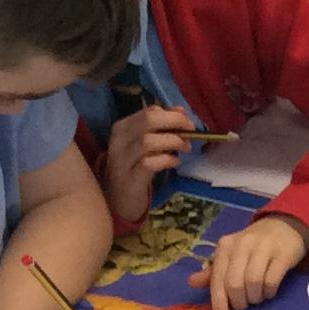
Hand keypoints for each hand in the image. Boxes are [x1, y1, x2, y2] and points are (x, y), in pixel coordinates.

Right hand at [104, 106, 198, 228]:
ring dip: (173, 141)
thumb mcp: (144, 145)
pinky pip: (149, 163)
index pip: (148, 112)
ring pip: (148, 141)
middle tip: (191, 131)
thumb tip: (181, 111)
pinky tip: (175, 162)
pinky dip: (166, 160)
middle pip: (148, 120)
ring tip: (185, 148)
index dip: (172, 114)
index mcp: (122, 127)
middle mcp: (119, 140)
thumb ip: (160, 126)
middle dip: (175, 122)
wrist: (117, 199)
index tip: (187, 123)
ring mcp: (122, 160)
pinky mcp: (130, 179)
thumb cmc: (133, 168)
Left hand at [190, 215, 308, 309]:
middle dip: (239, 301)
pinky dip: (269, 292)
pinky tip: (269, 291)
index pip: (218, 279)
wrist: (283, 226)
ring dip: (255, 297)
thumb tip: (192, 282)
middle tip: (244, 304)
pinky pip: (272, 280)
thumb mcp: (231, 255)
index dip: (219, 303)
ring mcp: (263, 248)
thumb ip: (214, 271)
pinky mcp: (282, 254)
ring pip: (253, 282)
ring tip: (258, 297)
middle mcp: (242, 245)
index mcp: (225, 246)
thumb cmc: (253, 246)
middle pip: (235, 283)